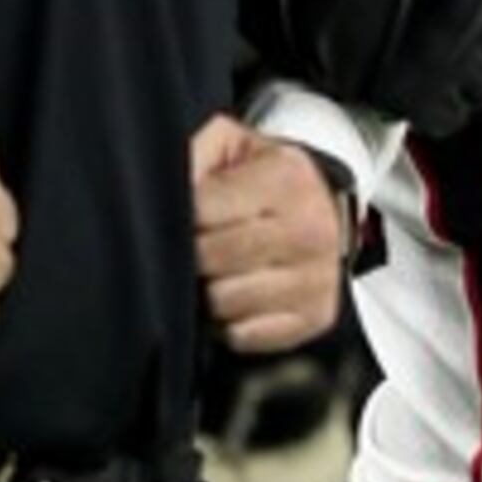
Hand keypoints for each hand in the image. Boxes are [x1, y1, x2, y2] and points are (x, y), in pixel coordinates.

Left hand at [191, 117, 347, 354]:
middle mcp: (311, 228)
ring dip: (211, 291)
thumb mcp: (231, 146)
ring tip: (222, 270)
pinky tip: (241, 295)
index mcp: (288, 178)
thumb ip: (194, 154)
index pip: (200, 211)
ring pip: (223, 302)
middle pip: (209, 259)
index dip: (182, 216)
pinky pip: (244, 335)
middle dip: (193, 254)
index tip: (189, 215)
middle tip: (202, 243)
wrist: (323, 212)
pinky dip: (232, 322)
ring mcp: (317, 276)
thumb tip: (158, 188)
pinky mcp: (316, 315)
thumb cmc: (264, 181)